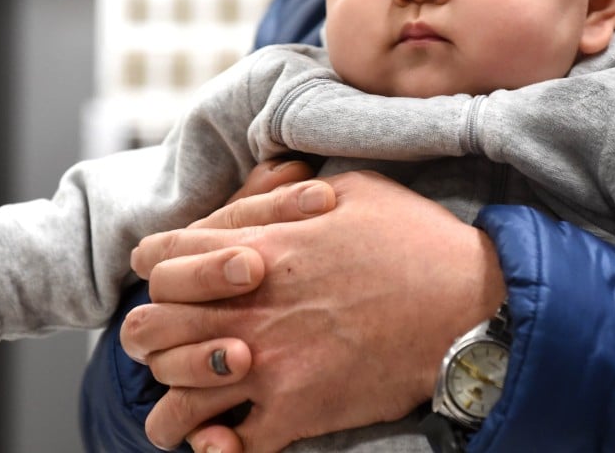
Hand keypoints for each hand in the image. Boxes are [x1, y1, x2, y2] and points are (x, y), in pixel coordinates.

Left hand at [124, 170, 506, 452]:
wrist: (468, 305)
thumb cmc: (415, 240)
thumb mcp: (351, 188)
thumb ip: (285, 194)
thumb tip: (253, 191)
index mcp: (255, 248)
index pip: (157, 259)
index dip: (159, 267)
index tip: (178, 279)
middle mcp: (247, 310)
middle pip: (146, 332)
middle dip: (154, 334)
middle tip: (180, 338)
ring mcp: (267, 366)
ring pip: (171, 402)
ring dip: (174, 399)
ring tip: (194, 398)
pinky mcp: (296, 413)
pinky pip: (225, 448)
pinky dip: (216, 446)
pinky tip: (225, 434)